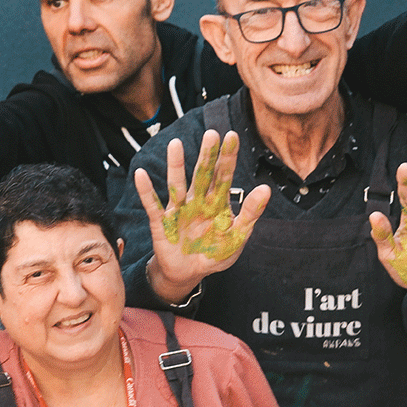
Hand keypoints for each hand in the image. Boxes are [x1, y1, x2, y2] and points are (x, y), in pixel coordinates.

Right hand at [135, 131, 270, 300]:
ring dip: (176, 165)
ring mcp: (179, 210)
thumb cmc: (214, 253)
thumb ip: (250, 213)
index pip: (224, 175)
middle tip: (211, 134)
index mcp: (217, 203)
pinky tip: (140, 174)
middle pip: (202, 174)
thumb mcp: (237, 236)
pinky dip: (146, 191)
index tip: (232, 136)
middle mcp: (197, 201)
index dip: (228, 157)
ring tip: (176, 144)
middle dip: (207, 155)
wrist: (189, 273)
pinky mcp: (162, 223)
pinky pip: (153, 205)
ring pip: (177, 184)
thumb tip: (266, 189)